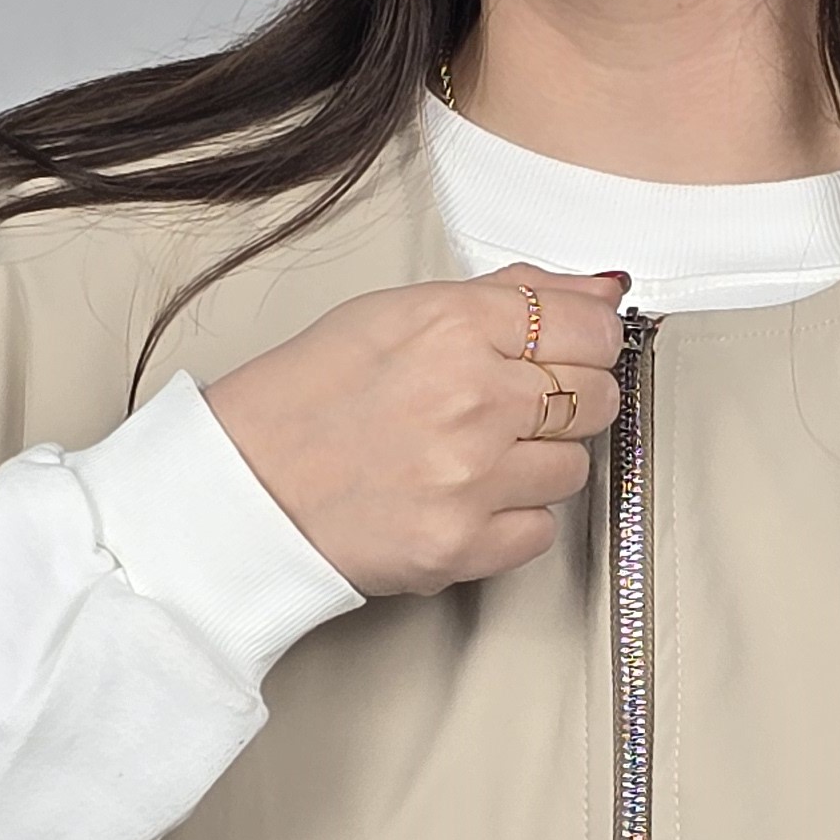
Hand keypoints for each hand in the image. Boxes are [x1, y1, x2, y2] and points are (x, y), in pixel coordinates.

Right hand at [202, 266, 627, 598]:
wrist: (240, 489)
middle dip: (569, 398)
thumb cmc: (305, 397)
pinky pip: (542, 530)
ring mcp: (471, 478)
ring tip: (473, 454)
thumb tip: (599, 292)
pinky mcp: (463, 546)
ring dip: (537, 462)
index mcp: (454, 327)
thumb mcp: (397, 312)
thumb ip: (509, 296)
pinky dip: (513, 519)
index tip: (574, 350)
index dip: (590, 340)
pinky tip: (463, 499)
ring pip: (574, 467)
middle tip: (512, 405)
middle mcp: (472, 400)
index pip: (592, 327)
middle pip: (597, 396)